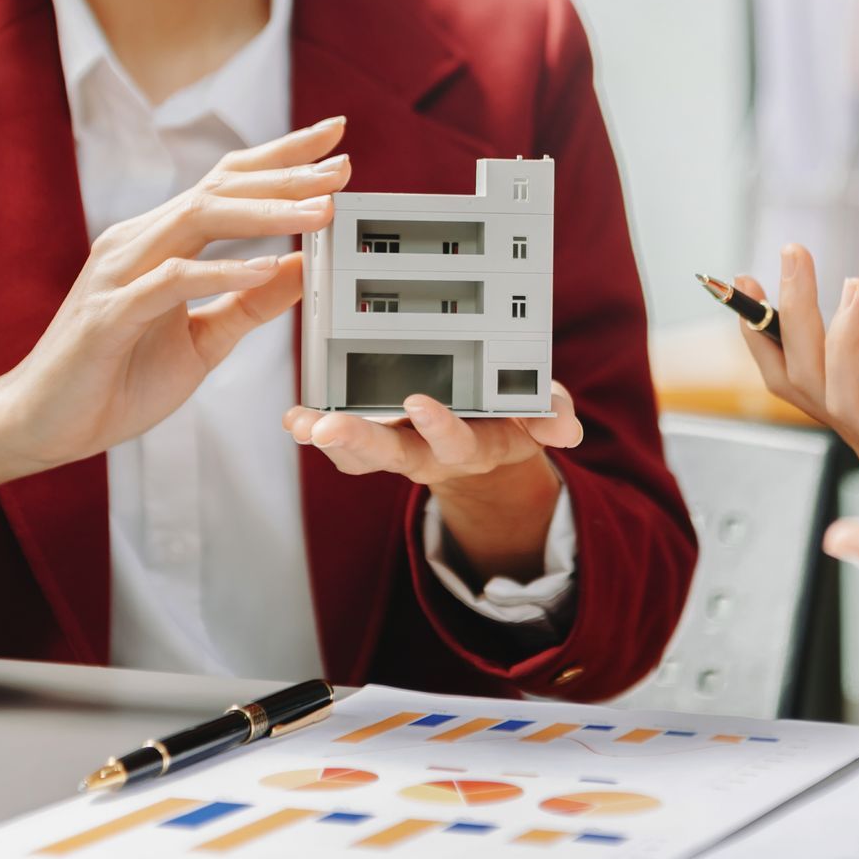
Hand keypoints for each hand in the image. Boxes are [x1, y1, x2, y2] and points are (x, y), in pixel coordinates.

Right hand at [0, 116, 351, 522]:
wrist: (43, 423)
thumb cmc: (117, 380)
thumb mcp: (205, 340)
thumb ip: (251, 304)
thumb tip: (305, 266)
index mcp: (160, 242)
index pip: (226, 184)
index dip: (280, 158)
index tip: (336, 142)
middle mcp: (138, 242)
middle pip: (220, 188)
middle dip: (287, 174)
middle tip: (344, 166)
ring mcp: (120, 273)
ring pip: (199, 220)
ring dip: (266, 211)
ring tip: (321, 209)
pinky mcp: (110, 314)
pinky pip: (172, 281)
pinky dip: (222, 272)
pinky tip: (267, 267)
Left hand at [284, 381, 583, 581]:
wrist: (487, 439)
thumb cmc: (511, 415)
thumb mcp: (539, 416)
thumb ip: (552, 416)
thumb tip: (566, 429)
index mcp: (469, 446)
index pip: (453, 441)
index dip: (438, 426)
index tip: (419, 403)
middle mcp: (426, 453)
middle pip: (390, 454)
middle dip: (359, 443)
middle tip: (327, 429)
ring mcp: (396, 446)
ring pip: (358, 453)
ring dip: (328, 441)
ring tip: (300, 425)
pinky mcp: (372, 434)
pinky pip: (337, 438)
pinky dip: (312, 427)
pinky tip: (291, 417)